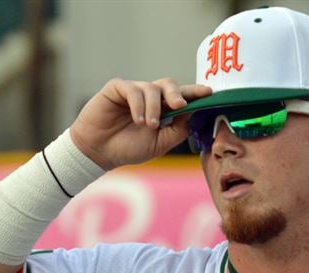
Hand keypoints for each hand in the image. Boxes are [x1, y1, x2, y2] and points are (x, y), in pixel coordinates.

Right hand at [69, 78, 211, 169]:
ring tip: (148, 126)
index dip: (196, 93)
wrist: (98, 152)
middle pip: (169, 84)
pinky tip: (137, 120)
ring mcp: (133, 91)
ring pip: (152, 88)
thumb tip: (193, 114)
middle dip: (177, 94)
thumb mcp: (159, 144)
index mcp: (162, 109)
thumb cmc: (127, 148)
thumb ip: (177, 129)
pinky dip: (138, 105)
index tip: (209, 92)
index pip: (182, 97)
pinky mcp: (117, 88)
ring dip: (154, 108)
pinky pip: (133, 89)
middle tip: (180, 105)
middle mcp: (150, 97)